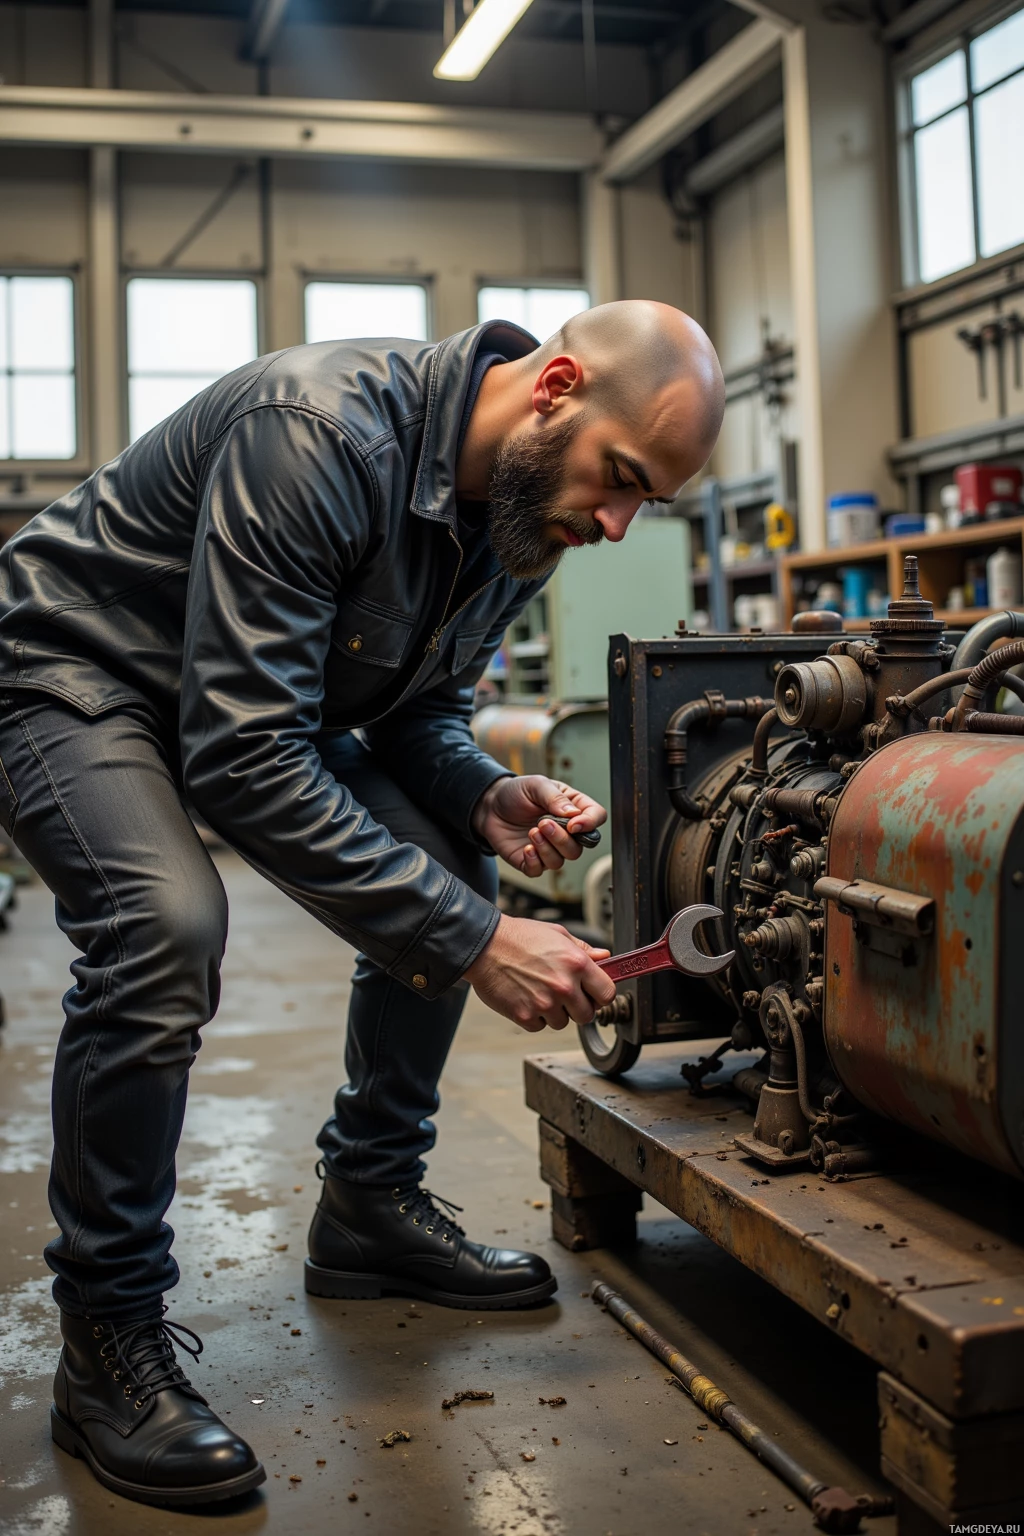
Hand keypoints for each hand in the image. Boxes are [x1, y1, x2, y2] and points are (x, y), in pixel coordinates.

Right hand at [464, 914, 615, 1031]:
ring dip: (554, 1012)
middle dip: (578, 1007)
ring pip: (562, 1023)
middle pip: (587, 1015)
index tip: (593, 993)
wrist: (483, 945)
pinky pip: (539, 1026)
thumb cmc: (519, 937)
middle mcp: (564, 986)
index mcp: (576, 963)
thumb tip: (604, 958)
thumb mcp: (557, 934)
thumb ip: (583, 949)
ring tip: (539, 991)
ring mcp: (544, 1003)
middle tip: (564, 994)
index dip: (600, 995)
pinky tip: (525, 997)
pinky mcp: (525, 1016)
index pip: (607, 994)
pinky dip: (534, 1017)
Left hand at [472, 775, 605, 877]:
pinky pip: (540, 870)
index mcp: (572, 808)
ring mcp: (549, 848)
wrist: (490, 805)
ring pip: (561, 861)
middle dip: (561, 838)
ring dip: (547, 849)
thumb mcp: (536, 785)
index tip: (573, 823)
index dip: (590, 823)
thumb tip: (573, 815)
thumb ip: (555, 797)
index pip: (596, 817)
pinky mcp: (531, 860)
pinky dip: (534, 862)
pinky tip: (526, 848)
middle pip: (579, 846)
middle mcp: (565, 831)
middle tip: (542, 823)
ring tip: (532, 832)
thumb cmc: (516, 792)